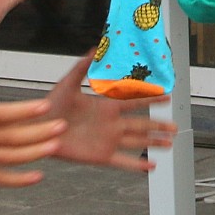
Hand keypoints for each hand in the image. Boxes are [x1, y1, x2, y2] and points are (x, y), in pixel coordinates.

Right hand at [0, 41, 69, 186]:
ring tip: (55, 145)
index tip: (46, 105)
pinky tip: (38, 177)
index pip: (3, 114)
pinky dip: (18, 181)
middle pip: (12, 138)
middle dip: (39, 133)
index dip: (25, 111)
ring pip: (9, 159)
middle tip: (62, 125)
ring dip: (34, 154)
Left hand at [40, 58, 170, 172]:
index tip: (167, 95)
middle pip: (141, 124)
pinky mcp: (101, 155)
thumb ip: (83, 66)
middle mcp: (111, 124)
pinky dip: (138, 165)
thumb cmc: (51, 105)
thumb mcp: (68, 82)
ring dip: (154, 143)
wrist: (38, 128)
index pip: (135, 101)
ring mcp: (107, 140)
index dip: (151, 98)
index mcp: (106, 106)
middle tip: (175, 126)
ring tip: (170, 144)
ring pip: (137, 142)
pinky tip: (151, 167)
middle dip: (159, 125)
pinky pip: (123, 161)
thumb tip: (96, 48)